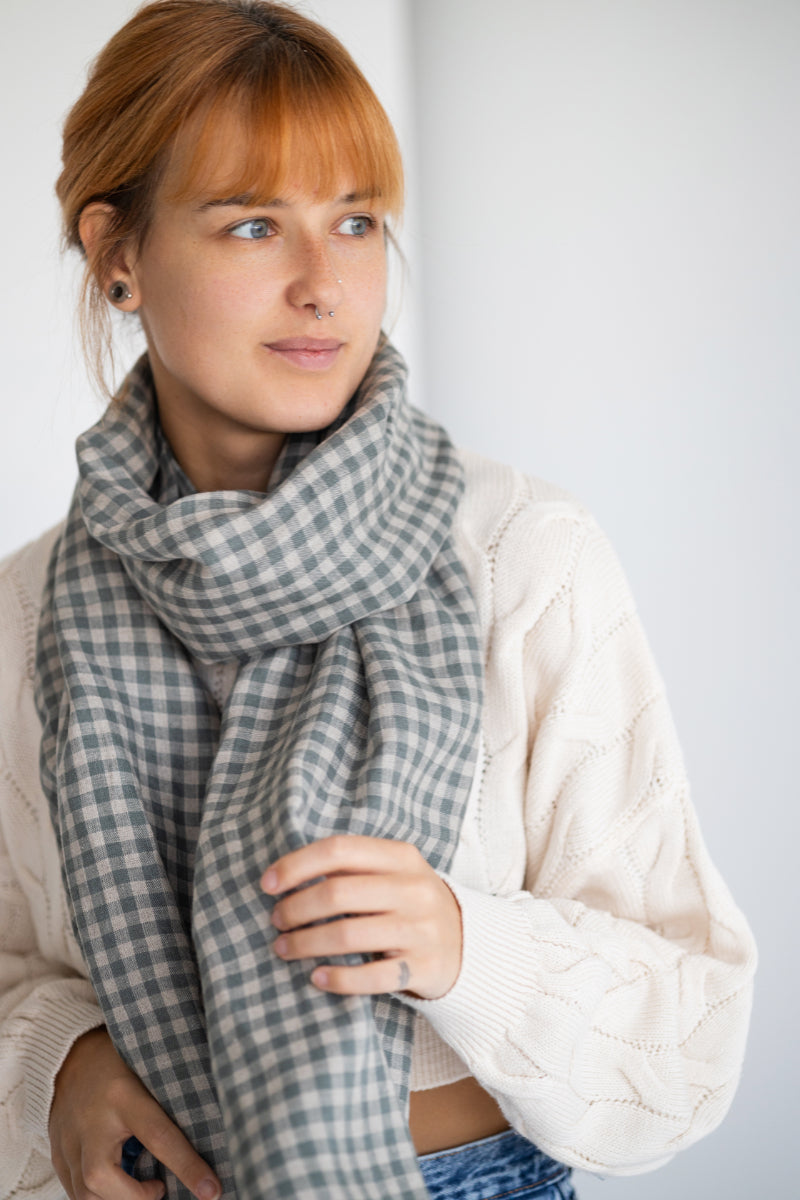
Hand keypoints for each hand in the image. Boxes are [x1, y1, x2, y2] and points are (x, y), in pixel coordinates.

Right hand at [49, 1027, 221, 1199]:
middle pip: (101, 1176)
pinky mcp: (57, 1153)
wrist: (71, 1055)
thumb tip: (215, 1123)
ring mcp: (68, 1139)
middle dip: (136, 1197)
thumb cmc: (122, 1061)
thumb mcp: (150, 1069)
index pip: (159, 1136)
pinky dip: (98, 1198)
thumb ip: (172, 1096)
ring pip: (84, 1192)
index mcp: (123, 1094)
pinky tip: (118, 1190)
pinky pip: (73, 1191)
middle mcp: (91, 1120)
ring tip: (142, 1190)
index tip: (211, 1190)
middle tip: (161, 1188)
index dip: (187, 1167)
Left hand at [261, 835, 462, 999]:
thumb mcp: (392, 873)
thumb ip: (351, 868)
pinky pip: (372, 977)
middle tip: (276, 921)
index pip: (339, 850)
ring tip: (283, 949)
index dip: (297, 865)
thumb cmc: (410, 904)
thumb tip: (284, 875)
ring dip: (306, 944)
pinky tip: (317, 977)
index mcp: (401, 856)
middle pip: (338, 893)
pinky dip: (338, 979)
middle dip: (296, 908)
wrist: (467, 944)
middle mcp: (413, 888)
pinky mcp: (423, 967)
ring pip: (349, 936)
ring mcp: (421, 929)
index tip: (268, 884)